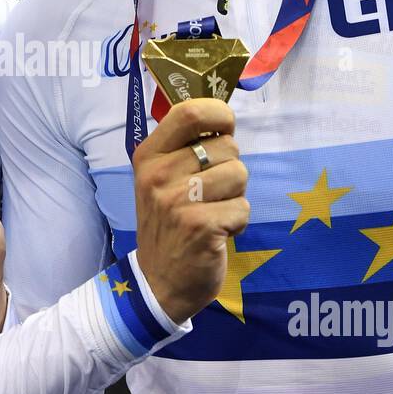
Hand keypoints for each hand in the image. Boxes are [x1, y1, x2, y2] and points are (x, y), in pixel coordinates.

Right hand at [133, 99, 249, 323]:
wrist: (158, 281)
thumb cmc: (168, 223)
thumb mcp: (161, 180)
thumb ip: (184, 147)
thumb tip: (222, 116)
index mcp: (149, 156)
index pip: (190, 112)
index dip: (219, 114)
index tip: (224, 129)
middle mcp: (159, 175)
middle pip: (227, 146)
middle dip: (230, 168)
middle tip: (209, 193)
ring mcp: (178, 201)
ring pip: (239, 174)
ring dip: (235, 197)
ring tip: (212, 212)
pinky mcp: (200, 226)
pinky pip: (243, 207)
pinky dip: (237, 222)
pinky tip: (216, 233)